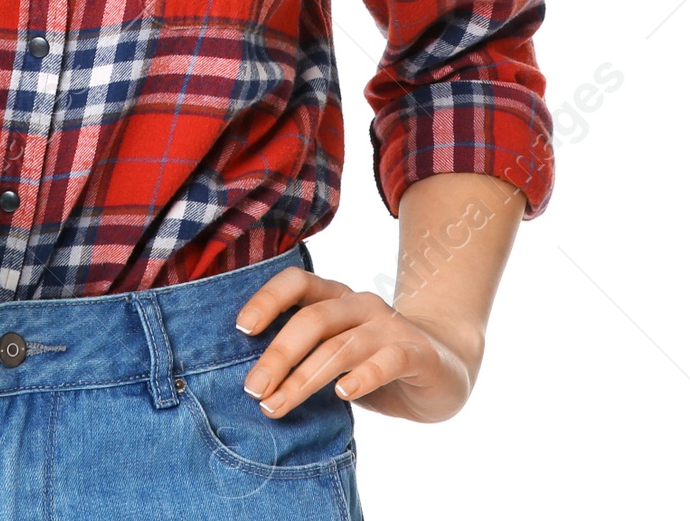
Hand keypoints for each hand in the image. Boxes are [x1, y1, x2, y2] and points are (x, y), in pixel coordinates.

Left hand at [234, 266, 481, 423]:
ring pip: (341, 346)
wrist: (447, 367)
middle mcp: (360, 304)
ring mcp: (390, 326)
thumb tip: (255, 379)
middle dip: (277, 355)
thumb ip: (307, 355)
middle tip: (253, 389)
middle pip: (312, 320)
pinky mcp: (417, 354)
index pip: (296, 283)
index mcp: (336, 297)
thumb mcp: (338, 353)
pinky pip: (387, 361)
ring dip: (304, 378)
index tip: (242, 329)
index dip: (267, 299)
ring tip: (278, 406)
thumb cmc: (376, 362)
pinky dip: (362, 376)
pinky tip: (342, 394)